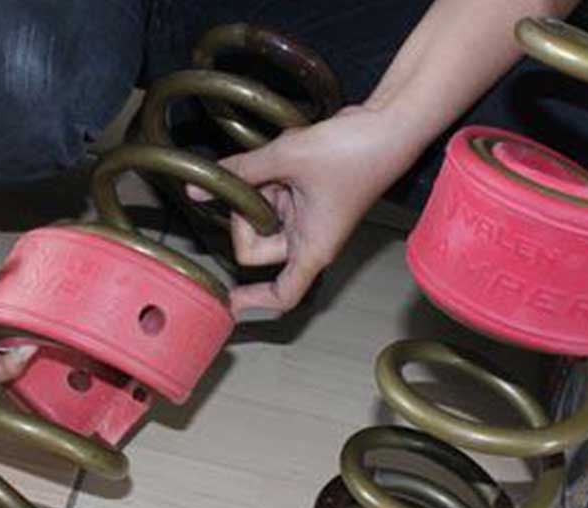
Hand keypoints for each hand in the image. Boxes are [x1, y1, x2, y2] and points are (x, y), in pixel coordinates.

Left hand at [187, 105, 420, 316]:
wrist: (387, 126)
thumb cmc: (355, 152)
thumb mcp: (286, 158)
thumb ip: (239, 172)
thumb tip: (199, 188)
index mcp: (312, 247)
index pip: (282, 294)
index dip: (253, 301)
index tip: (229, 300)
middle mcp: (310, 238)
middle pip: (257, 249)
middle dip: (247, 216)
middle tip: (256, 184)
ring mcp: (307, 217)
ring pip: (261, 216)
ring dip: (260, 188)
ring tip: (282, 161)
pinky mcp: (307, 195)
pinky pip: (272, 193)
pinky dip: (270, 174)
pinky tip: (287, 154)